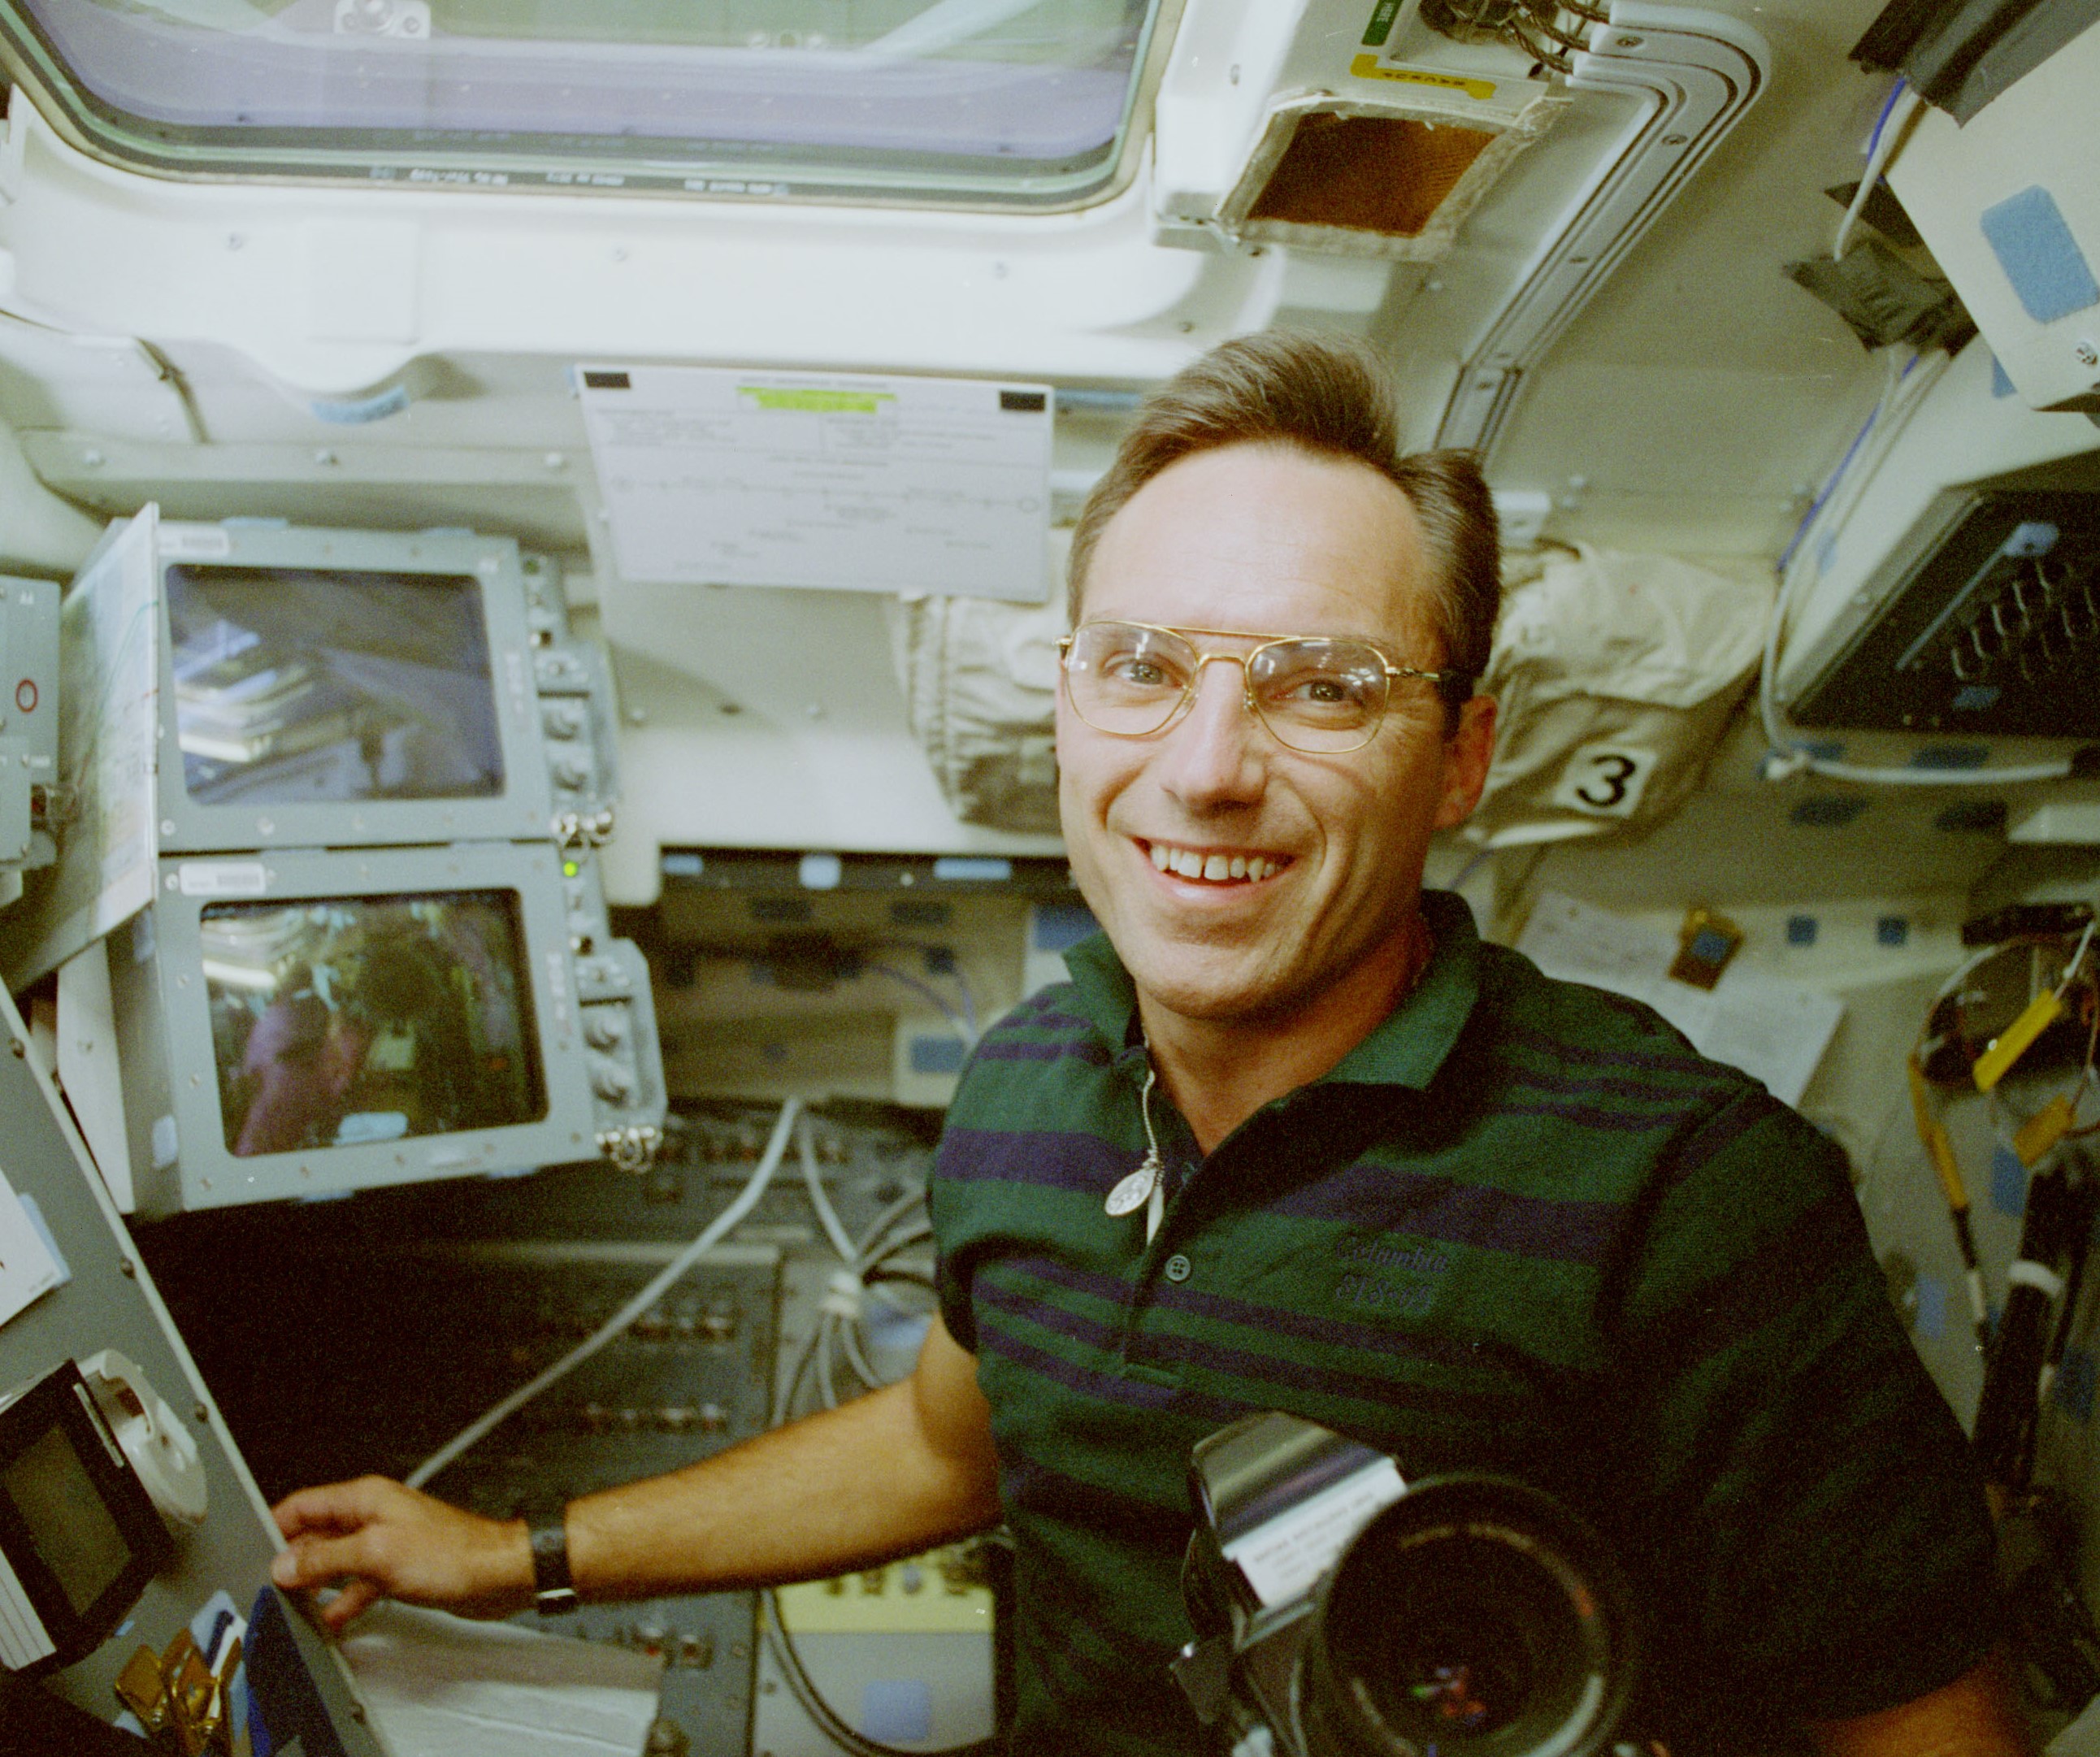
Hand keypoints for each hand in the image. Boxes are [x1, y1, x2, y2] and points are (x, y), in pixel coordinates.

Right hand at [271, 1476, 534, 1632]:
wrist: (498, 1573)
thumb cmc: (452, 1553)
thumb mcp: (375, 1554)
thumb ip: (326, 1559)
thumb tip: (286, 1565)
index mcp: (366, 1499)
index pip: (305, 1504)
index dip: (277, 1526)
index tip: (254, 1550)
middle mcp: (375, 1516)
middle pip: (318, 1534)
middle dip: (294, 1559)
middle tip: (270, 1585)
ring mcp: (387, 1542)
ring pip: (338, 1560)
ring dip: (316, 1582)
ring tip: (292, 1604)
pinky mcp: (400, 1568)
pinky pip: (360, 1582)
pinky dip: (345, 1599)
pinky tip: (332, 1618)